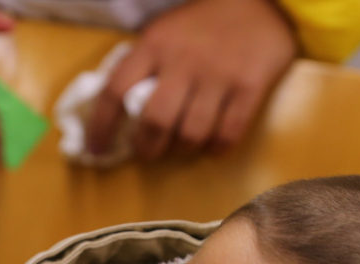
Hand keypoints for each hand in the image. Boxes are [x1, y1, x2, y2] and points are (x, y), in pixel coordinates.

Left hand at [86, 0, 296, 159]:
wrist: (263, 2)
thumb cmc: (205, 24)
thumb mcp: (164, 33)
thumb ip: (143, 67)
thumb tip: (118, 115)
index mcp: (154, 45)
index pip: (115, 90)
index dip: (100, 126)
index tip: (96, 149)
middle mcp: (183, 60)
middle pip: (155, 121)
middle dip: (147, 148)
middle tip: (148, 153)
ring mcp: (218, 75)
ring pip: (191, 134)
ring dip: (182, 150)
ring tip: (182, 145)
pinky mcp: (249, 87)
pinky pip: (227, 135)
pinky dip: (216, 149)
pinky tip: (212, 145)